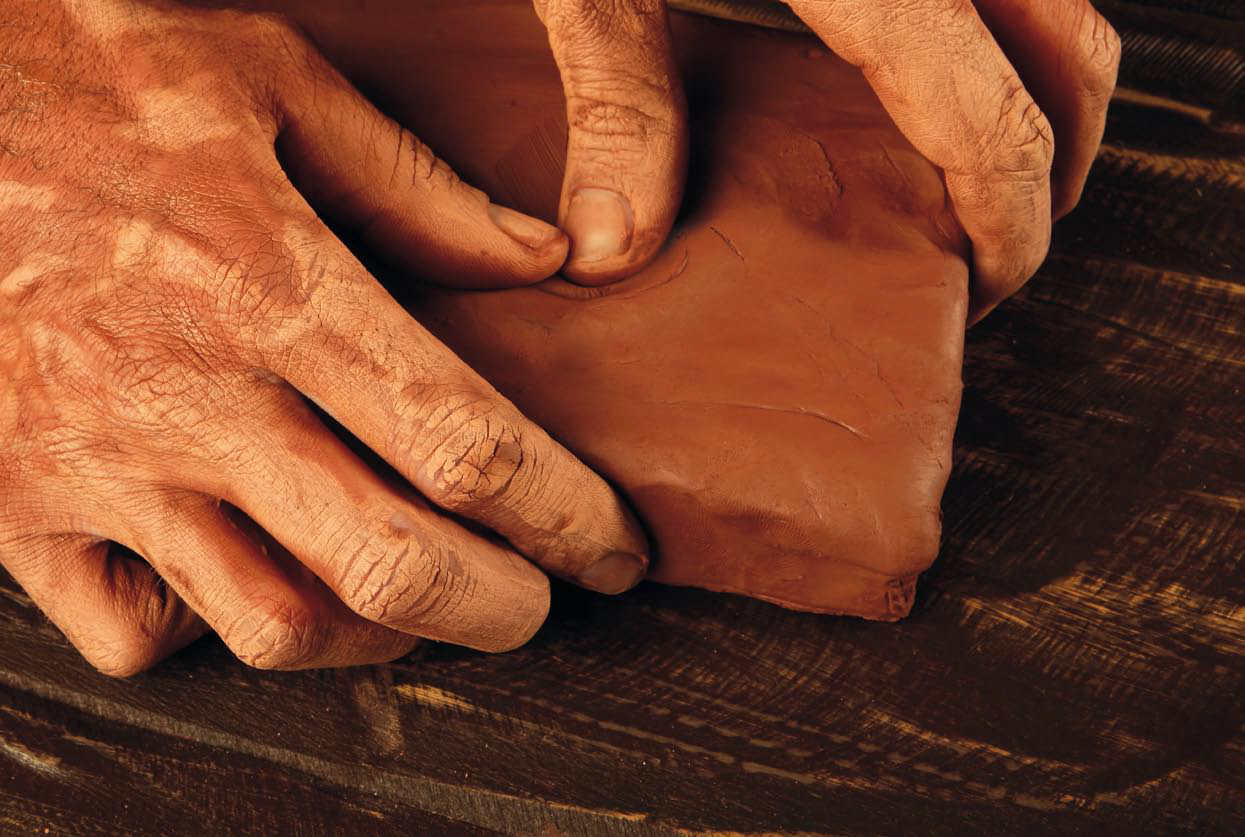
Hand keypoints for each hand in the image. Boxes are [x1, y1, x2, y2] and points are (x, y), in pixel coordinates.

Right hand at [0, 0, 647, 675]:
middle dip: (499, 607)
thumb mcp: (264, 79)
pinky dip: (214, 630)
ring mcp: (90, 467)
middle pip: (388, 566)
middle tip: (541, 600)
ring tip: (422, 597)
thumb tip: (546, 256)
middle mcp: (184, 395)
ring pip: (272, 626)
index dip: (564, 515)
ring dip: (379, 636)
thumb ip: (416, 183)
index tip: (612, 543)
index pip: (462, 441)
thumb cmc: (81, 73)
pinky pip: (133, 634)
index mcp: (266, 282)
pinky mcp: (12, 510)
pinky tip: (252, 573)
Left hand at [534, 0, 1120, 320]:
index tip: (993, 280)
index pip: (988, 117)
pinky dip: (1007, 23)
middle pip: (1070, 47)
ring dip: (1042, 89)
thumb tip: (610, 249)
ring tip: (976, 169)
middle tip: (996, 238)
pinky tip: (943, 66)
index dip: (1008, 219)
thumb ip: (615, 97)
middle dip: (1054, 161)